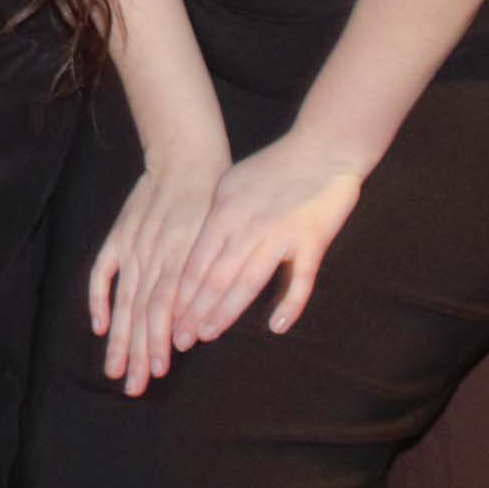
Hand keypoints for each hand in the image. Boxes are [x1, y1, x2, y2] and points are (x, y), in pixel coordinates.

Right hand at [83, 148, 219, 394]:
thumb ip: (211, 277)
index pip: (164, 310)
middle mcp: (152, 258)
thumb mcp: (227, 236)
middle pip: (140, 313)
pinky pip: (104, 271)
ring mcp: (133, 248)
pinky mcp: (121, 237)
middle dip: (137, 352)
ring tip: (114, 368)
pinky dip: (99, 298)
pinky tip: (100, 325)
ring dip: (119, 337)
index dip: (158, 341)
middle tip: (133, 386)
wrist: (187, 156)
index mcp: (179, 258)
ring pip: (123, 300)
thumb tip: (200, 321)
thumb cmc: (217, 199)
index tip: (159, 372)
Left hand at [167, 128, 364, 349]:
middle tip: (179, 339)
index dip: (181, 292)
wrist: (322, 149)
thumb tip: (194, 251)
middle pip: (216, 276)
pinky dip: (289, 304)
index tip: (166, 318)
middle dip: (195, 310)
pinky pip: (301, 280)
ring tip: (208, 334)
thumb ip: (215, 218)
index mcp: (226, 212)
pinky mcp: (313, 241)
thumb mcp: (232, 185)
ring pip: (249, 281)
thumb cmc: (273, 168)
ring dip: (226, 311)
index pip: (196, 261)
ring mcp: (282, 234)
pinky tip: (276, 327)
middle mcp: (249, 225)